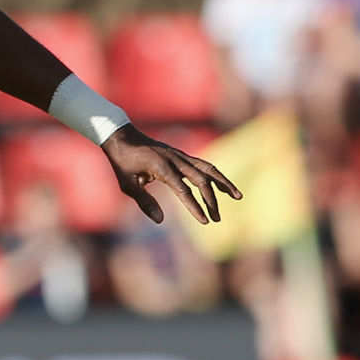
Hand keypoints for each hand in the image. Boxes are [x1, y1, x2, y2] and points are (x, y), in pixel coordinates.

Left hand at [101, 125, 241, 223]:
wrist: (122, 137)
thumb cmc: (122, 163)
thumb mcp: (128, 185)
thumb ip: (145, 202)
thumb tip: (160, 221)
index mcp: (161, 167)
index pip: (184, 191)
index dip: (195, 207)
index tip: (205, 221)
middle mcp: (175, 160)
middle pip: (201, 180)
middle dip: (211, 200)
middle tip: (217, 218)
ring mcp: (180, 156)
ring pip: (208, 168)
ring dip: (224, 183)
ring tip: (238, 196)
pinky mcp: (182, 155)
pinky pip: (203, 164)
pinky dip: (215, 174)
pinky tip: (223, 185)